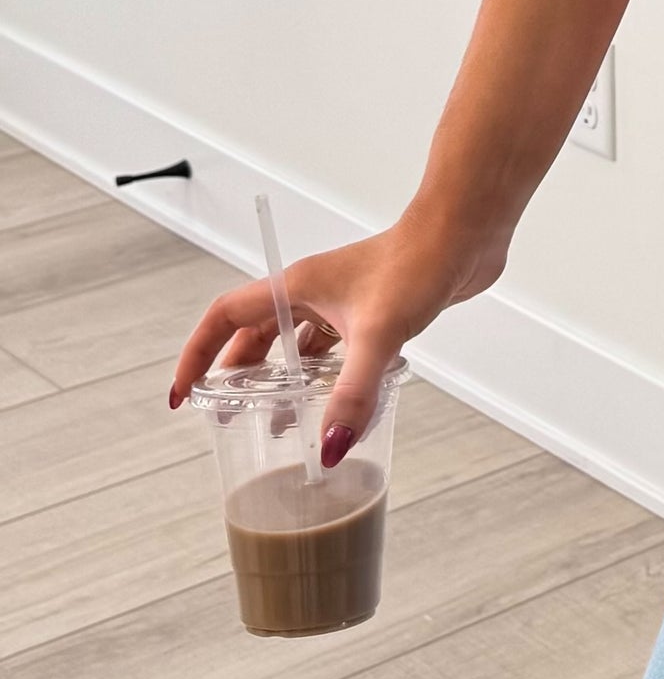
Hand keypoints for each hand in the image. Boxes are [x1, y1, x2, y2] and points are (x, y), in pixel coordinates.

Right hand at [167, 212, 506, 465]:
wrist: (465, 233)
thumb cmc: (418, 261)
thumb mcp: (379, 334)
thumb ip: (353, 392)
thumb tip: (330, 445)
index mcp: (296, 287)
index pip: (224, 318)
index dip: (198, 354)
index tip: (184, 392)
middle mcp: (313, 292)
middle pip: (257, 335)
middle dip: (238, 376)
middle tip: (227, 415)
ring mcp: (344, 301)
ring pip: (298, 345)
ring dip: (285, 381)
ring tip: (281, 424)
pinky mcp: (375, 312)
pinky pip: (336, 348)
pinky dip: (328, 376)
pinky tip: (338, 403)